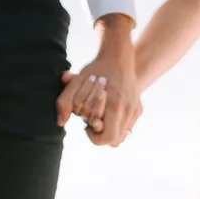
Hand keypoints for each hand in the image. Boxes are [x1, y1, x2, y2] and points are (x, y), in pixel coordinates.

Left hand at [55, 15, 140, 146]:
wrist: (119, 56)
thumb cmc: (96, 69)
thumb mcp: (77, 82)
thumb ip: (65, 101)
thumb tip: (61, 122)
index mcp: (115, 106)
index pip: (107, 138)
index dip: (94, 137)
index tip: (87, 126)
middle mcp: (128, 110)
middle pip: (116, 141)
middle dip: (102, 137)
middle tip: (93, 124)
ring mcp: (135, 110)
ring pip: (123, 136)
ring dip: (110, 131)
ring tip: (101, 118)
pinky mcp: (139, 108)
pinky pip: (128, 127)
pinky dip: (117, 125)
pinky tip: (109, 113)